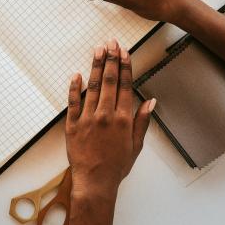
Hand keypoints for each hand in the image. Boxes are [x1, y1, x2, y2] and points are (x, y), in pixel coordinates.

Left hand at [66, 39, 155, 199]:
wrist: (94, 181)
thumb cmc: (117, 165)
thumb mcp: (136, 145)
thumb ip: (142, 121)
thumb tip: (151, 101)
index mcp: (123, 119)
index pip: (125, 86)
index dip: (125, 67)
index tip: (124, 52)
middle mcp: (106, 115)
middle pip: (109, 81)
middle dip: (111, 59)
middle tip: (111, 43)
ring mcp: (88, 118)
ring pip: (92, 86)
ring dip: (95, 66)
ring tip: (97, 50)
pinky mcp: (72, 124)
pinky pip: (73, 102)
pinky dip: (74, 87)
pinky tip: (76, 73)